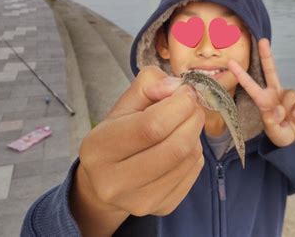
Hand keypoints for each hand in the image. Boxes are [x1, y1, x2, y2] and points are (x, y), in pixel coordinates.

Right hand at [72, 66, 204, 235]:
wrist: (105, 180)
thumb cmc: (117, 134)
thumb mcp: (125, 103)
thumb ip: (150, 84)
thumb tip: (178, 88)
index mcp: (99, 148)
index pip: (150, 126)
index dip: (179, 105)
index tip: (187, 91)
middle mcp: (114, 181)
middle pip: (175, 147)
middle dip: (193, 118)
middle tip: (193, 105)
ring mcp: (139, 201)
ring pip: (188, 159)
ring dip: (195, 135)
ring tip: (183, 125)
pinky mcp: (161, 208)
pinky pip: (194, 172)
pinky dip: (195, 153)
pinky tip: (181, 146)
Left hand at [228, 38, 294, 146]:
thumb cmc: (282, 134)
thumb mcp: (273, 132)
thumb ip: (272, 122)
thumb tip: (276, 109)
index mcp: (263, 100)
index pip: (250, 85)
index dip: (240, 74)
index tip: (230, 63)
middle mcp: (274, 93)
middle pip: (270, 70)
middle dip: (266, 55)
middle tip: (263, 40)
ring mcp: (288, 95)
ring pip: (288, 93)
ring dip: (287, 109)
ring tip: (287, 120)